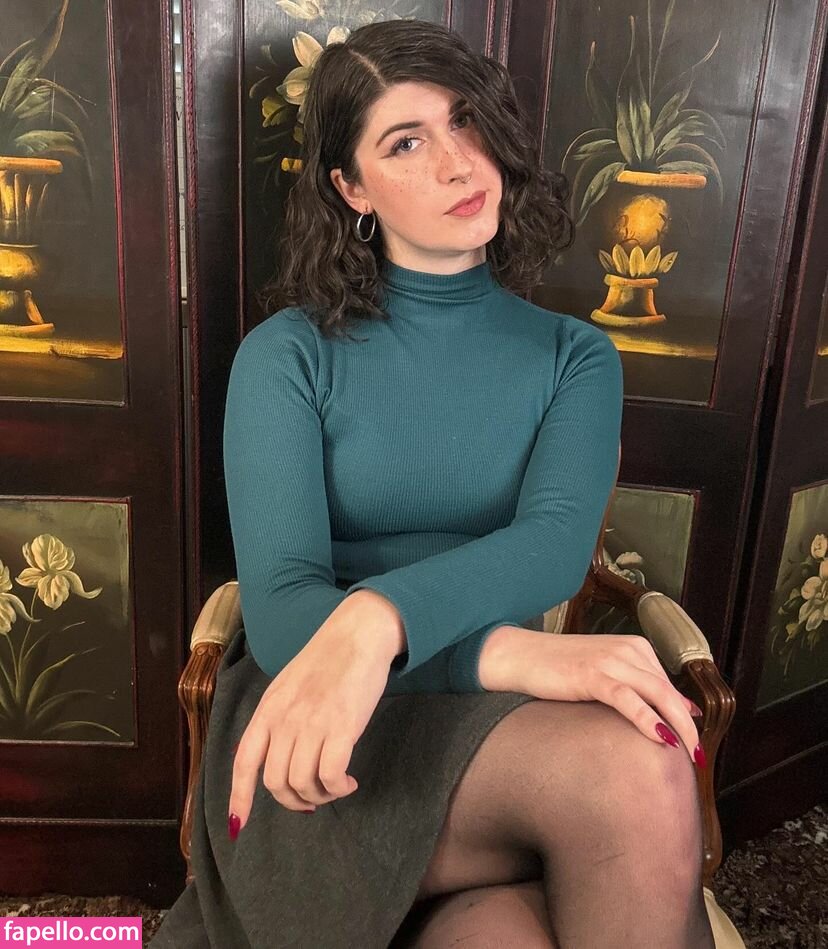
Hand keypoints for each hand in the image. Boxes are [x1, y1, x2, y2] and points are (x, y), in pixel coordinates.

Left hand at [228, 597, 397, 832]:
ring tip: (336, 786)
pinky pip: (331, 776)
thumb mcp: (289, 687)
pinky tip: (348, 781)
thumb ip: (279, 718)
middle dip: (294, 800)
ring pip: (303, 783)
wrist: (358, 634)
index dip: (240, 797)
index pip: (244, 762)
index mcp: (268, 710)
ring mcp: (312, 723)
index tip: (239, 825)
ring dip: (320, 796)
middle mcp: (284, 720)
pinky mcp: (341, 727)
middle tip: (313, 798)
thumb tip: (280, 757)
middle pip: (276, 782)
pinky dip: (338, 787)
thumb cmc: (327, 660)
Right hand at [493, 629, 702, 763]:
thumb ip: (640, 686)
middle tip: (701, 758)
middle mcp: (628, 650)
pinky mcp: (592, 674)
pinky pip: (627, 698)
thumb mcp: (606, 672)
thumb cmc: (559, 668)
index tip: (694, 745)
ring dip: (679, 727)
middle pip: (670, 692)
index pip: (670, 686)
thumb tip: (682, 708)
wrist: (519, 656)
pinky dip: (648, 718)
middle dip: (690, 727)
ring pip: (657, 695)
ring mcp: (610, 661)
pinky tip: (661, 738)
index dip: (685, 717)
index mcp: (635, 647)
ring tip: (690, 756)